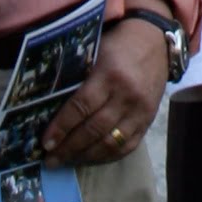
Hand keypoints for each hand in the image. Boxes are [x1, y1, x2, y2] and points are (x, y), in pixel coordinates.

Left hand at [42, 17, 168, 166]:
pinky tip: (90, 157)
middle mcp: (127, 95)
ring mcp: (140, 110)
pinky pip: (126, 146)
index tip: (46, 143)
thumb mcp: (95, 53)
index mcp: (110, 74)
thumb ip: (77, 78)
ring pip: (110, 142)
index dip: (62, 127)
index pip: (82, 107)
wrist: (155, 41)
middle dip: (69, 147)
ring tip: (66, 161)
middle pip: (94, 129)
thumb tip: (48, 107)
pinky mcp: (149, 120)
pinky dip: (106, 156)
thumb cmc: (118, 45)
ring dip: (85, 156)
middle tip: (50, 159)